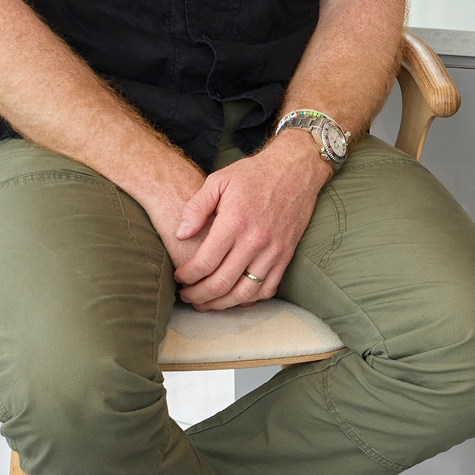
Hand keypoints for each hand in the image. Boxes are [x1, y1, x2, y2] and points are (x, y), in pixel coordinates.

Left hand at [170, 130, 330, 308]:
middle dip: (198, 295)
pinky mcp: (286, 255)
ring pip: (244, 293)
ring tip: (207, 303)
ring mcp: (273, 251)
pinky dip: (250, 300)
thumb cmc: (254, 174)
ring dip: (221, 304)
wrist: (295, 170)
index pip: (204, 263)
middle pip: (221, 284)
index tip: (179, 277)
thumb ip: (195, 208)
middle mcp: (255, 241)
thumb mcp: (218, 181)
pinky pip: (268, 289)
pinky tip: (235, 296)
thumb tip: (180, 235)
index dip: (187, 276)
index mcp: (234, 223)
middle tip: (186, 295)